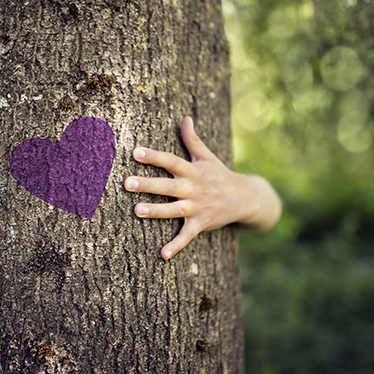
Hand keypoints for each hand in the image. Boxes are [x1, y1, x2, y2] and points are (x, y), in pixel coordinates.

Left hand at [124, 117, 280, 259]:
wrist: (245, 198)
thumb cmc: (219, 174)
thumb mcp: (207, 156)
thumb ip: (192, 139)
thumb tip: (185, 118)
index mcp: (192, 171)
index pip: (171, 161)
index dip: (154, 156)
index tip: (136, 152)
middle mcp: (193, 188)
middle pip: (168, 186)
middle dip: (148, 184)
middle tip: (127, 183)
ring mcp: (197, 207)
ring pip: (173, 210)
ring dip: (156, 211)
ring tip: (136, 210)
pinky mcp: (201, 223)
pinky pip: (187, 236)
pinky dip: (176, 246)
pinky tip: (162, 255)